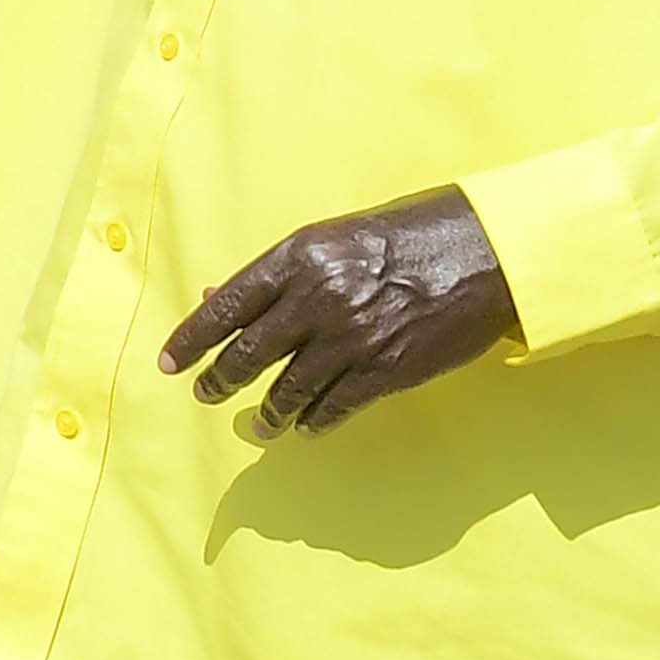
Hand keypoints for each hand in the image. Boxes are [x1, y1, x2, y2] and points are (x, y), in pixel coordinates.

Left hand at [163, 186, 517, 438]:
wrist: (490, 251)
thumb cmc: (413, 233)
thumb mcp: (337, 237)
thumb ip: (281, 271)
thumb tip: (217, 295)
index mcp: (300, 256)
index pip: (227, 306)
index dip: (192, 339)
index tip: (169, 362)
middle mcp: (319, 298)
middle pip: (248, 354)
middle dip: (219, 381)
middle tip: (207, 395)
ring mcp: (352, 338)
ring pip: (287, 390)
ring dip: (268, 414)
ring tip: (261, 424)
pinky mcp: (385, 370)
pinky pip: (333, 408)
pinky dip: (313, 421)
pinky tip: (306, 426)